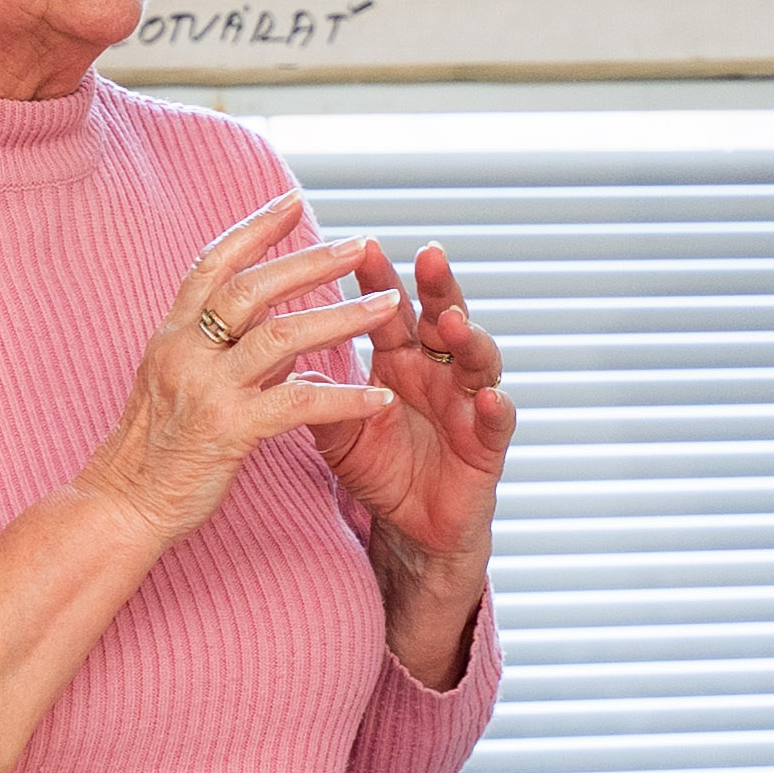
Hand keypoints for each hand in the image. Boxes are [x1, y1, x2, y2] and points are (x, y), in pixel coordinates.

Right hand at [73, 194, 398, 549]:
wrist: (122, 506)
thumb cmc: (155, 450)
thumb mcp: (180, 383)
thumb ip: (227, 351)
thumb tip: (280, 329)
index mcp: (171, 334)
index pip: (213, 263)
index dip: (254, 228)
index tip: (294, 202)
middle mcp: (184, 351)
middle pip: (252, 288)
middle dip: (310, 261)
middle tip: (361, 245)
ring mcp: (204, 389)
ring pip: (281, 336)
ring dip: (341, 317)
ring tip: (387, 307)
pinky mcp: (227, 431)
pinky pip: (297, 403)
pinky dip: (344, 397)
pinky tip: (380, 397)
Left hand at [314, 240, 514, 601]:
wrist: (410, 527)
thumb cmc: (379, 468)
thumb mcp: (336, 431)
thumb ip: (315, 393)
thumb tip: (274, 356)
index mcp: (401, 360)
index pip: (391, 310)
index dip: (380, 279)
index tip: (363, 245)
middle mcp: (440, 373)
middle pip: (444, 318)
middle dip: (440, 287)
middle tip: (430, 256)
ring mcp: (468, 404)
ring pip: (479, 360)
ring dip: (470, 339)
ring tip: (452, 323)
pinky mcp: (488, 445)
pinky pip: (499, 423)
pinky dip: (498, 408)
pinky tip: (490, 397)